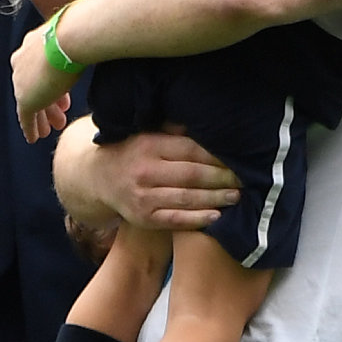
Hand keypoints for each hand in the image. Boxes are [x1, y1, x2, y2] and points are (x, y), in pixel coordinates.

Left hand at [12, 22, 74, 139]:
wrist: (72, 38)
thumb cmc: (82, 33)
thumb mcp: (75, 37)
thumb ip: (77, 46)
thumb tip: (96, 43)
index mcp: (32, 44)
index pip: (40, 69)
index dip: (53, 85)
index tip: (64, 99)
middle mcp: (22, 61)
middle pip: (34, 87)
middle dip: (47, 104)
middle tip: (58, 117)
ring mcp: (21, 81)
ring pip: (29, 104)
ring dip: (41, 118)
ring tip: (49, 130)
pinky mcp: (24, 99)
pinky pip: (25, 118)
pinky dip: (30, 128)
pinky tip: (34, 138)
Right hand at [51, 121, 236, 232]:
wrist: (97, 179)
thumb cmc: (132, 152)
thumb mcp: (148, 133)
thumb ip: (174, 129)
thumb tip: (207, 121)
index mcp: (149, 146)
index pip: (191, 151)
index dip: (217, 156)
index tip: (237, 159)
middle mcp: (145, 172)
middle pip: (192, 175)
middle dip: (222, 178)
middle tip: (244, 178)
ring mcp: (143, 198)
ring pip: (187, 198)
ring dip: (216, 198)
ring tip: (237, 196)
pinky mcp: (143, 218)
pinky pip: (175, 220)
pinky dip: (197, 219)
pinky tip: (216, 216)